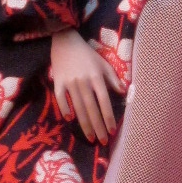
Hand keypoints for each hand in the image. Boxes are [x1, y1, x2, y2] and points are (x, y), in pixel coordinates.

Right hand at [50, 28, 122, 142]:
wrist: (65, 41)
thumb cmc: (87, 54)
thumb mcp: (103, 63)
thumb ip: (113, 78)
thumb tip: (123, 92)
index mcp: (96, 77)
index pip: (104, 101)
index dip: (108, 117)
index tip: (112, 130)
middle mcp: (84, 81)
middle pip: (92, 108)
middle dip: (98, 127)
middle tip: (102, 141)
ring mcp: (70, 82)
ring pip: (78, 107)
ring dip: (84, 124)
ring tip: (90, 137)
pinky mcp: (58, 82)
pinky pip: (60, 98)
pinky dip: (65, 109)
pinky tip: (70, 120)